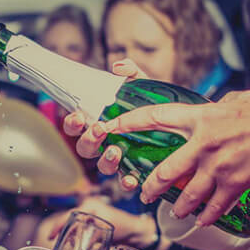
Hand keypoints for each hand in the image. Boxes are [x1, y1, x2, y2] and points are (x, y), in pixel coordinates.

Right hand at [34, 196, 157, 248]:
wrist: (138, 232)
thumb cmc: (127, 227)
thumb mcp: (108, 231)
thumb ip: (94, 239)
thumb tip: (80, 249)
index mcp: (91, 206)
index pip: (70, 215)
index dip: (58, 225)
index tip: (51, 236)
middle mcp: (89, 210)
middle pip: (68, 220)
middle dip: (60, 232)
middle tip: (53, 244)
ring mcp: (91, 218)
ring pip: (73, 227)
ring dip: (67, 236)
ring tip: (60, 247)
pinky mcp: (93, 226)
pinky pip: (80, 232)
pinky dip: (75, 239)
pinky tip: (71, 248)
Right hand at [63, 58, 147, 190]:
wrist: (177, 124)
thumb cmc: (150, 106)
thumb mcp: (141, 87)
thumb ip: (131, 73)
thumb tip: (118, 66)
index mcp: (99, 123)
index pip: (75, 125)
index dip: (72, 122)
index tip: (79, 116)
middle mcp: (104, 144)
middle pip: (84, 148)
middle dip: (89, 140)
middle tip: (100, 130)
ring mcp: (118, 160)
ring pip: (102, 167)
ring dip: (106, 161)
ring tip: (116, 151)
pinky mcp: (134, 172)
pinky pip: (125, 182)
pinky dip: (127, 182)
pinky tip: (133, 178)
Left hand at [100, 90, 249, 225]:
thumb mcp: (236, 101)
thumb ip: (216, 108)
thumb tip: (211, 110)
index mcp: (200, 118)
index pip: (156, 117)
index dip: (129, 122)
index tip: (111, 127)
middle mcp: (202, 145)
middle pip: (164, 172)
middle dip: (150, 188)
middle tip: (143, 194)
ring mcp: (218, 167)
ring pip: (187, 196)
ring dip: (179, 209)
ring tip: (175, 214)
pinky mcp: (235, 184)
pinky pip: (215, 207)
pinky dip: (208, 217)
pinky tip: (204, 221)